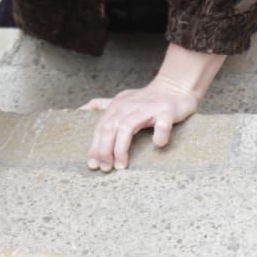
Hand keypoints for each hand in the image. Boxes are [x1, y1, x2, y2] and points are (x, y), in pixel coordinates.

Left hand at [79, 75, 199, 171]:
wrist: (174, 88)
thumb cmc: (146, 100)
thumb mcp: (121, 100)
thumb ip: (102, 105)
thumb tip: (82, 109)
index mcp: (118, 106)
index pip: (101, 127)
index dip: (95, 146)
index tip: (93, 164)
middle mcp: (130, 106)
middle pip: (111, 128)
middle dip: (104, 150)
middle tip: (105, 168)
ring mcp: (148, 108)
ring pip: (129, 127)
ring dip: (122, 147)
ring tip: (121, 165)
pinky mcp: (167, 111)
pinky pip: (162, 123)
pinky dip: (159, 134)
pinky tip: (158, 144)